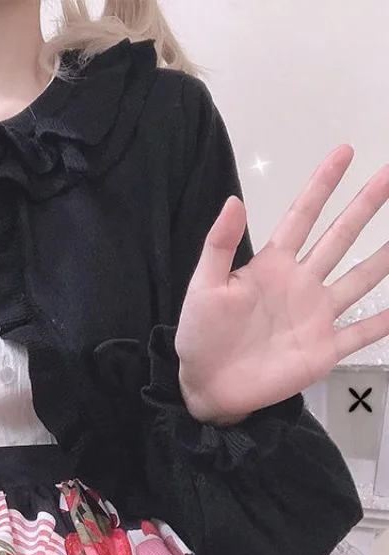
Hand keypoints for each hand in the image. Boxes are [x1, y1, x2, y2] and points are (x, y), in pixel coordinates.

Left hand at [176, 145, 388, 423]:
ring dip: (386, 258)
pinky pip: (362, 333)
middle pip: (340, 237)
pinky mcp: (323, 349)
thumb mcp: (203, 287)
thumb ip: (219, 246)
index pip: (302, 216)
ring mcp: (315, 315)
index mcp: (271, 265)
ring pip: (360, 279)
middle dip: (366, 206)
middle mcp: (300, 284)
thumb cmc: (200, 335)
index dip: (322, 184)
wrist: (206, 385)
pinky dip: (385, 322)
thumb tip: (234, 200)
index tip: (344, 152)